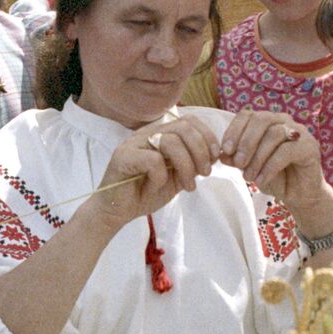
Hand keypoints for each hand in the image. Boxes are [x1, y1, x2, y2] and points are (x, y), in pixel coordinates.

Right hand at [83, 116, 220, 233]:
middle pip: (184, 127)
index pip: (190, 121)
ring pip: (171, 142)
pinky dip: (161, 176)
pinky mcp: (123, 157)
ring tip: (188, 186)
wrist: (117, 212)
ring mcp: (133, 143)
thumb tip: (215, 154)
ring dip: (186, 166)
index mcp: (160, 134)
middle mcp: (147, 133)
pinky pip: (153, 160)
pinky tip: (156, 187)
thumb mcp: (177, 177)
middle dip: (201, 151)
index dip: (207, 137)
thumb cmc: (145, 193)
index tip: (214, 160)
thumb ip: (193, 164)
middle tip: (204, 174)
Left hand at [219, 110, 332, 224]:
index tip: (225, 151)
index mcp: (267, 121)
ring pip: (274, 134)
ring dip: (257, 157)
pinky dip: (270, 167)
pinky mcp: (310, 146)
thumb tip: (222, 154)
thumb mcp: (250, 168)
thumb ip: (237, 159)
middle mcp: (283, 121)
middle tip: (237, 163)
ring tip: (249, 177)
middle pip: (261, 120)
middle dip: (246, 142)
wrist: (298, 195)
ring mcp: (299, 132)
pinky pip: (286, 151)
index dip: (234, 131)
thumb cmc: (274, 178)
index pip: (247, 115)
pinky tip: (261, 181)